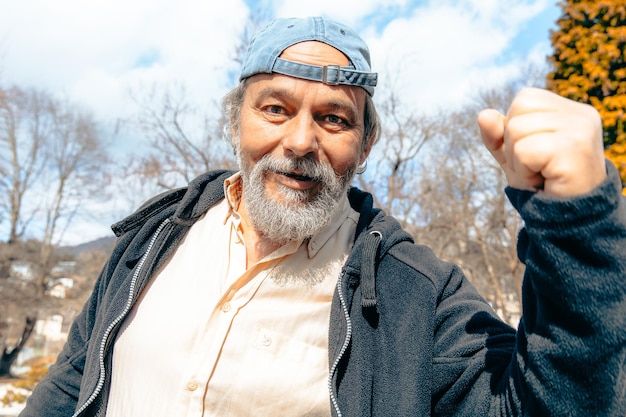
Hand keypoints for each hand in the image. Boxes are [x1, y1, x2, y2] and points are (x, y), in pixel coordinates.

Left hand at [478, 88, 605, 196]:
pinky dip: (524, 171)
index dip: (515, 130)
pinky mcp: (575, 150)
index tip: (536, 154)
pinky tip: (544, 180)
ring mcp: (581, 130)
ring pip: (516, 130)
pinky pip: (524, 151)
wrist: (567, 219)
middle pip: (517, 114)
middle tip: (538, 167)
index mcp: (571, 111)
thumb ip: (497, 135)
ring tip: (541, 174)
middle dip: (513, 146)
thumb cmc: (543, 185)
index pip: (524, 99)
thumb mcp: (513, 156)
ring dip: (519, 161)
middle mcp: (581, 115)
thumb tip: (483, 115)